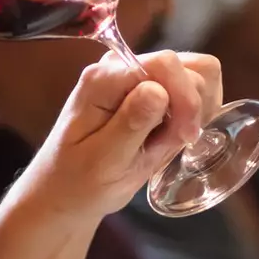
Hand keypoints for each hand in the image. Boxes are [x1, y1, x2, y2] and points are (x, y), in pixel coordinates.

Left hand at [21, 50, 220, 219]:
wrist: (63, 193)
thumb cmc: (79, 182)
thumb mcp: (103, 161)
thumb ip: (130, 123)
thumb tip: (158, 90)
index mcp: (104, 79)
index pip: (165, 64)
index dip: (186, 98)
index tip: (186, 137)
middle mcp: (120, 67)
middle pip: (184, 66)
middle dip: (190, 107)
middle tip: (176, 144)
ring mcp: (135, 76)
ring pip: (193, 73)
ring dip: (195, 109)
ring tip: (174, 140)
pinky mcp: (147, 89)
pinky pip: (188, 87)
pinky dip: (193, 111)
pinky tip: (177, 135)